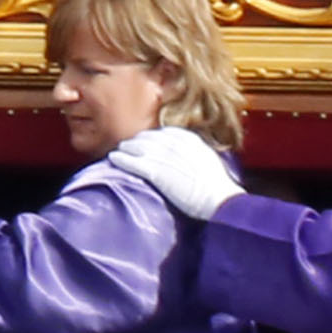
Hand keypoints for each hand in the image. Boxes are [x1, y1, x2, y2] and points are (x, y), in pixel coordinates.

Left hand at [108, 127, 240, 221]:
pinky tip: (113, 159)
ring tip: (118, 153)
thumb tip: (183, 155)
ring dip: (125, 149)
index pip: (163, 133)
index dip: (151, 139)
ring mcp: (163, 156)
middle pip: (147, 137)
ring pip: (136, 147)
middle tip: (128, 148)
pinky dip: (121, 159)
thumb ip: (192, 153)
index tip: (146, 144)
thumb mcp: (206, 159)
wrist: (218, 199)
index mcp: (188, 139)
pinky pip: (132, 161)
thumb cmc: (216, 186)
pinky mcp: (155, 171)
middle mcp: (174, 143)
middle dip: (136, 143)